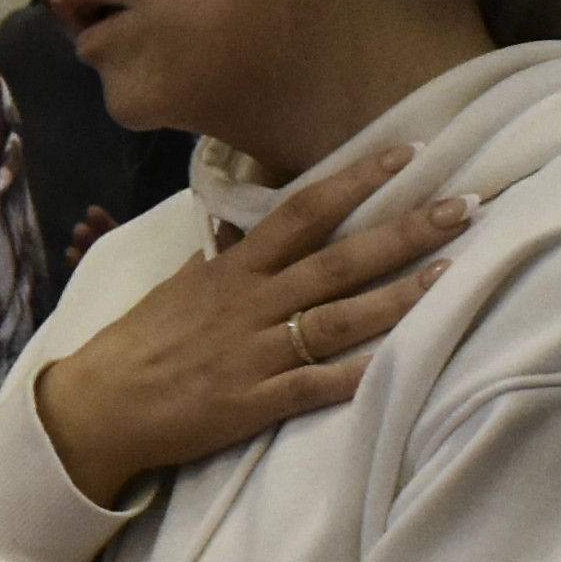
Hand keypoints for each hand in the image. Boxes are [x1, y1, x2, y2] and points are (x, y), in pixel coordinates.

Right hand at [26, 139, 475, 506]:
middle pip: (337, 259)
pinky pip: (313, 388)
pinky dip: (354, 378)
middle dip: (403, 231)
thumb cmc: (137, 345)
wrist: (96, 408)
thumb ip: (217, 265)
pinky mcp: (252, 402)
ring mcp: (254, 353)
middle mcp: (250, 304)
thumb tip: (237, 240)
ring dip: (398, 298)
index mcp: (232, 270)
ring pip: (338, 320)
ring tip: (451, 274)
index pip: (301, 212)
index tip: (406, 153)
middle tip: (464, 206)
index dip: (354, 180)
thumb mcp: (176, 289)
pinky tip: (397, 367)